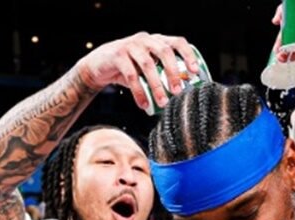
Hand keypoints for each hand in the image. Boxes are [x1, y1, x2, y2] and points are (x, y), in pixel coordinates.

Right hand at [75, 32, 199, 111]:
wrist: (99, 65)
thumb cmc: (129, 68)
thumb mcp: (147, 69)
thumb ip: (161, 76)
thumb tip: (182, 94)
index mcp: (157, 41)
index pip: (177, 42)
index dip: (188, 55)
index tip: (195, 72)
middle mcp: (145, 40)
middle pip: (164, 51)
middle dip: (173, 72)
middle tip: (178, 91)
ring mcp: (130, 45)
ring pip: (147, 64)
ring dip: (157, 85)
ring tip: (163, 102)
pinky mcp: (117, 55)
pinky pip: (131, 75)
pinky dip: (139, 92)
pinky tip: (144, 105)